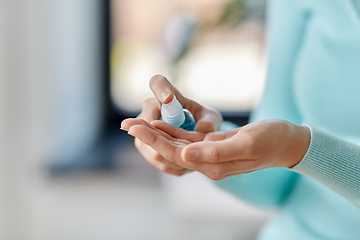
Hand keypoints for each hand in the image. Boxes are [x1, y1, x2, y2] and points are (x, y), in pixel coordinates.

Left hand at [121, 118, 310, 179]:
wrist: (287, 142)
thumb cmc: (272, 140)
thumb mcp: (247, 143)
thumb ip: (216, 152)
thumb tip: (184, 155)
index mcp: (214, 165)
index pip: (176, 153)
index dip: (154, 140)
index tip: (136, 126)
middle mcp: (208, 163)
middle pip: (171, 150)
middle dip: (148, 136)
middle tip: (126, 124)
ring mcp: (210, 155)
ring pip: (177, 145)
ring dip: (156, 133)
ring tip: (136, 123)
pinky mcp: (213, 146)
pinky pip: (189, 140)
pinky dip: (173, 132)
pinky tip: (160, 123)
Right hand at [128, 75, 221, 175]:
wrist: (194, 136)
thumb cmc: (203, 121)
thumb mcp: (211, 118)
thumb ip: (209, 121)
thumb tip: (202, 130)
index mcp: (166, 94)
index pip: (157, 83)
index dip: (160, 89)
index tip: (168, 97)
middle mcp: (149, 110)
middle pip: (145, 122)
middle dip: (162, 139)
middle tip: (184, 150)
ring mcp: (143, 130)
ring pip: (150, 146)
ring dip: (172, 156)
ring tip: (191, 159)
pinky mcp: (145, 147)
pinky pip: (157, 159)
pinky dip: (174, 165)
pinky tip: (186, 166)